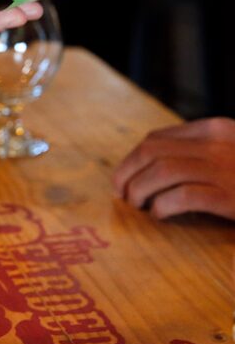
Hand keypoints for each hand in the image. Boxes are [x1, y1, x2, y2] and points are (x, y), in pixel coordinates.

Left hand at [112, 118, 234, 220]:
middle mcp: (217, 143)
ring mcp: (225, 168)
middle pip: (151, 151)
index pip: (156, 138)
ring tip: (137, 204)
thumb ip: (200, 151)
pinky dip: (163, 205)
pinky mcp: (232, 196)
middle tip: (120, 193)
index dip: (131, 159)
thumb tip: (149, 169)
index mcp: (215, 130)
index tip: (124, 178)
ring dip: (139, 189)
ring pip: (161, 170)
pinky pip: (183, 196)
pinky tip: (160, 214)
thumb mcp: (231, 153)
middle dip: (126, 173)